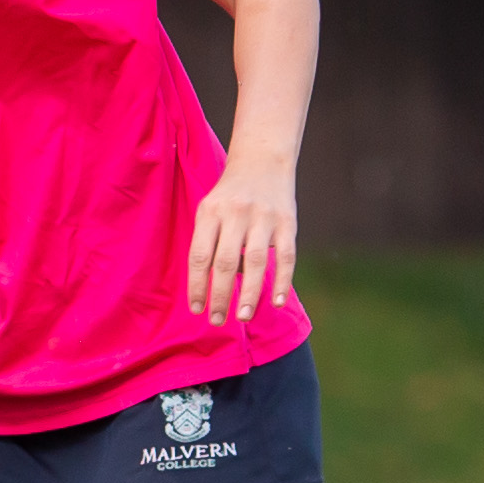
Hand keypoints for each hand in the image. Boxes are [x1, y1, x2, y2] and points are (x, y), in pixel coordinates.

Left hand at [187, 155, 300, 323]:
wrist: (262, 161)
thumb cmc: (230, 195)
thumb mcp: (210, 209)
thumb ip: (208, 242)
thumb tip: (208, 288)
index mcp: (210, 212)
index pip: (200, 256)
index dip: (197, 285)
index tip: (196, 310)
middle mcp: (235, 214)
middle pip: (225, 262)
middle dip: (220, 295)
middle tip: (217, 321)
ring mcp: (263, 217)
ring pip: (256, 261)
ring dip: (249, 293)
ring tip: (243, 317)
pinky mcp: (287, 222)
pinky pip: (286, 256)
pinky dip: (282, 281)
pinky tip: (277, 302)